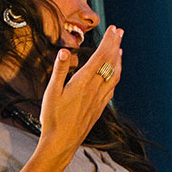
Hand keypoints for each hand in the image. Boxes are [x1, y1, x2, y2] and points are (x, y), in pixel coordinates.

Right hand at [37, 26, 123, 150]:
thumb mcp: (51, 92)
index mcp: (83, 82)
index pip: (100, 56)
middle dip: (115, 45)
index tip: (113, 29)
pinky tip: (115, 73)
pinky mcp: (100, 107)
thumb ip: (59, 71)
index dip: (108, 41)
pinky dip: (116, 75)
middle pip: (110, 62)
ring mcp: (100, 98)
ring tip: (120, 48)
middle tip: (120, 31)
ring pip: (114, 74)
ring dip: (118, 59)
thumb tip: (64, 51)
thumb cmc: (52, 118)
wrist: (62, 142)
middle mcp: (95, 89)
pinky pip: (112, 87)